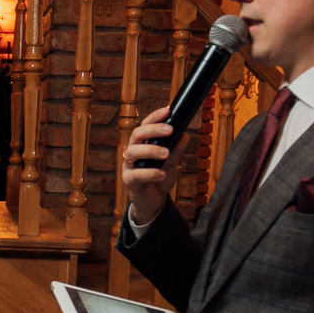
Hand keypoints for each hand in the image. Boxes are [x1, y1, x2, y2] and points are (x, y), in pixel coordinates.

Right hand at [122, 106, 182, 228]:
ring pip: (132, 152)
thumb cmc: (159, 180)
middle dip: (153, 130)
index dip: (154, 117)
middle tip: (170, 130)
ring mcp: (129, 166)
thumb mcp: (171, 164)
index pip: (145, 126)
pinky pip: (136, 174)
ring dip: (150, 150)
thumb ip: (176, 150)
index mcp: (142, 144)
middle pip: (137, 134)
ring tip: (166, 153)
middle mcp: (133, 152)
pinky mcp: (129, 181)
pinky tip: (162, 174)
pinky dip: (150, 173)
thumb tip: (184, 135)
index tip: (167, 110)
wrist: (153, 202)